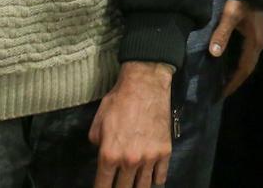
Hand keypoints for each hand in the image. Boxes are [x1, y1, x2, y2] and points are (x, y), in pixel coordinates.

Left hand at [90, 61, 172, 187]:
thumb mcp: (98, 122)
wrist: (145, 85)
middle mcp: (129, 161)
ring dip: (137, 186)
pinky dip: (155, 179)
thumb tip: (102, 154)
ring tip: (134, 183)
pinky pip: (161, 177)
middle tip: (119, 184)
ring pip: (143, 187)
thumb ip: (97, 144)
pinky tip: (151, 177)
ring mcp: (149, 158)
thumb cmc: (119, 100)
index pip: (102, 186)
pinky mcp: (165, 152)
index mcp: (109, 154)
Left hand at [209, 0, 262, 96]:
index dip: (233, 82)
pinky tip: (227, 63)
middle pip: (247, 68)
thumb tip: (214, 53)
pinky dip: (237, 62)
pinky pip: (246, 53)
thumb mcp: (230, 14)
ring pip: (247, 61)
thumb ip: (222, 33)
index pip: (243, 69)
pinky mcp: (254, 32)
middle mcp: (258, 43)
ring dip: (236, 72)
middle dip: (234, 81)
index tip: (220, 94)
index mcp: (254, 42)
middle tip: (219, 92)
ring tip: (221, 81)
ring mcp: (258, 38)